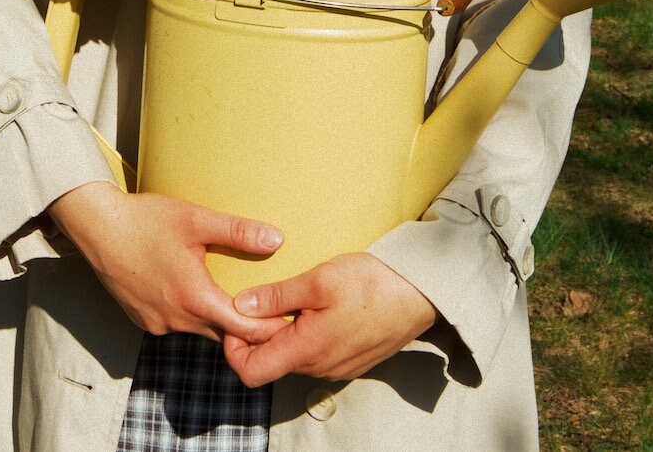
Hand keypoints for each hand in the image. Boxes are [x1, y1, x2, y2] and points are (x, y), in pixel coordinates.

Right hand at [48, 182, 290, 343]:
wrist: (97, 227)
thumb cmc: (147, 220)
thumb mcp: (196, 220)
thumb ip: (238, 232)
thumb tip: (278, 239)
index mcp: (195, 299)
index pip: (244, 330)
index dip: (269, 328)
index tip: (290, 322)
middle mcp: (177, 320)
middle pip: (223, 334)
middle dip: (246, 328)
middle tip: (270, 313)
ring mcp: (157, 323)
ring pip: (199, 330)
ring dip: (216, 319)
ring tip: (234, 299)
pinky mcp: (142, 320)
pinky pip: (176, 324)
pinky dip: (189, 314)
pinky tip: (191, 290)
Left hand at [221, 253, 437, 386]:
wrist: (419, 293)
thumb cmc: (370, 282)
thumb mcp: (318, 280)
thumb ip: (277, 297)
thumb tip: (239, 306)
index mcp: (306, 351)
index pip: (251, 371)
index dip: (233, 346)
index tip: (236, 315)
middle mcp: (318, 368)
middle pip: (270, 363)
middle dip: (257, 334)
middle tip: (262, 297)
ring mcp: (335, 368)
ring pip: (292, 358)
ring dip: (283, 333)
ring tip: (290, 298)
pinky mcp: (349, 361)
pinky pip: (314, 355)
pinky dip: (304, 335)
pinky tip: (314, 307)